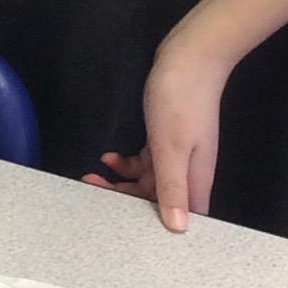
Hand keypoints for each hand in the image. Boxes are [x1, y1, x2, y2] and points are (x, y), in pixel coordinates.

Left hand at [81, 30, 229, 233]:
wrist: (190, 57)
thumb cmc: (182, 102)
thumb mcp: (171, 147)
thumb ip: (172, 187)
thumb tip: (178, 229)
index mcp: (196, 180)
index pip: (181, 218)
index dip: (157, 226)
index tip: (123, 226)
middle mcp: (189, 172)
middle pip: (158, 200)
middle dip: (125, 200)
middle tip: (93, 192)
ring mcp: (178, 153)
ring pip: (148, 181)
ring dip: (121, 181)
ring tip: (92, 175)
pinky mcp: (166, 137)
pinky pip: (146, 161)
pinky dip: (127, 162)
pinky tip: (109, 156)